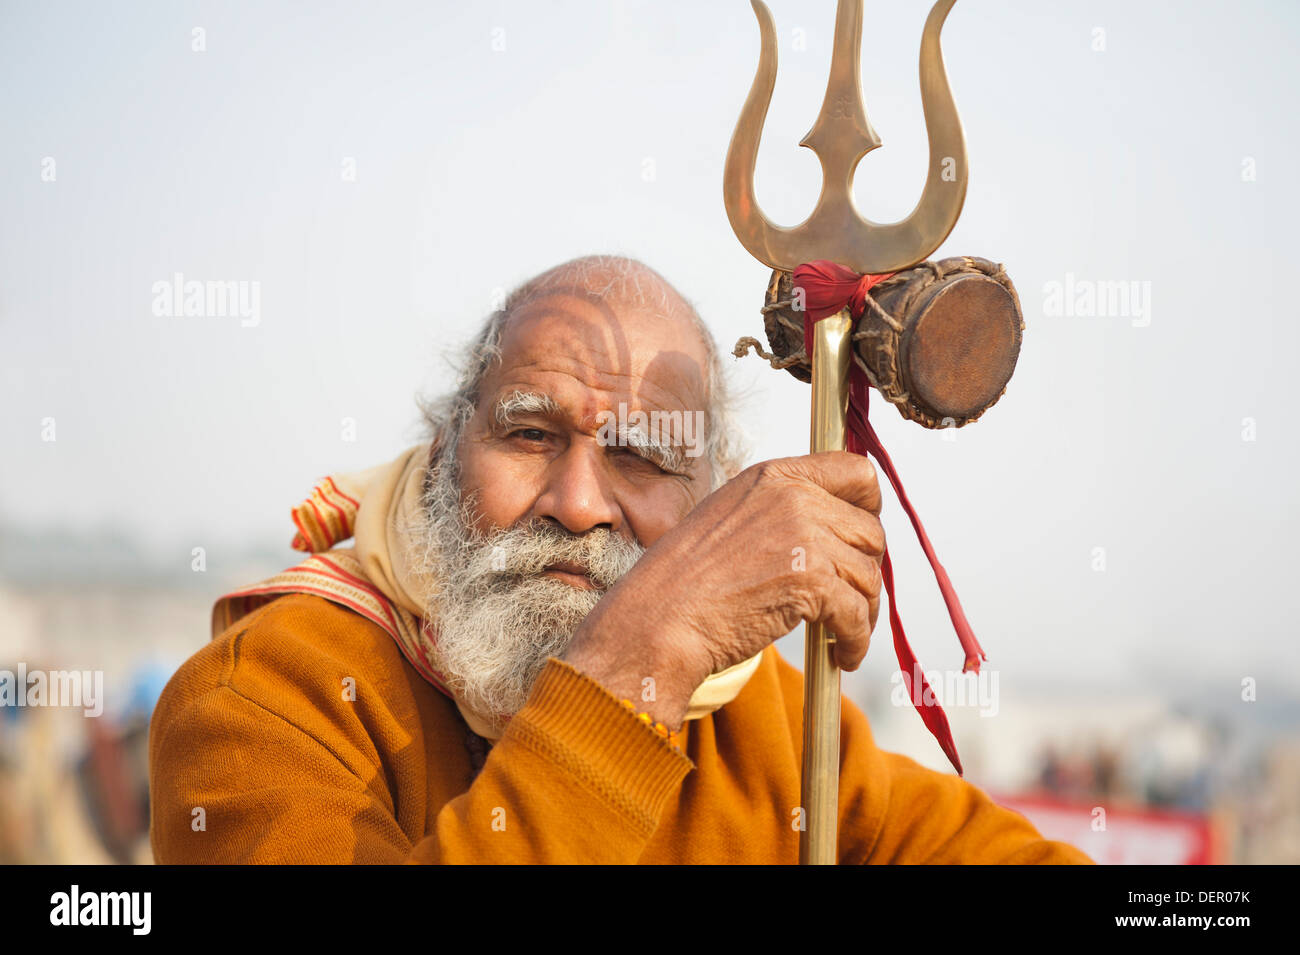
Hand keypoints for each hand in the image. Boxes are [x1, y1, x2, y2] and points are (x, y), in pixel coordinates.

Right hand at [561, 451, 884, 729]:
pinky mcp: (810, 580)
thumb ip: (782, 512)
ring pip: (869, 576)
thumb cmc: (686, 580)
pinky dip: (856, 641)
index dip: (870, 507)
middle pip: (870, 532)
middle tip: (849, 600)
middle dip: (865, 571)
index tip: (861, 538)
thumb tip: (833, 530)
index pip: (858, 471)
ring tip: (842, 634)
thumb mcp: (733, 518)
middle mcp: (793, 497)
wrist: (659, 618)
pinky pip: (858, 614)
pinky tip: (841, 654)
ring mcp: (804, 536)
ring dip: (862, 612)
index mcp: (775, 476)